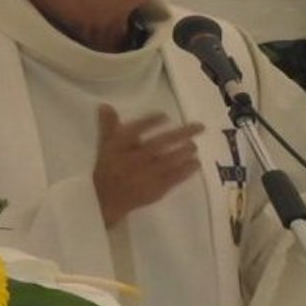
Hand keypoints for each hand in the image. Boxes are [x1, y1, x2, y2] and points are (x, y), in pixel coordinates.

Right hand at [93, 104, 204, 226]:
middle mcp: (134, 160)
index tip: (164, 116)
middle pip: (159, 144)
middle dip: (180, 134)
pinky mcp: (156, 189)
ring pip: (169, 161)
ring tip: (195, 145)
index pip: (136, 131)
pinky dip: (186, 171)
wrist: (106, 201)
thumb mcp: (106, 145)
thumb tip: (106, 105)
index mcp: (120, 147)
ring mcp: (146, 176)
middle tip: (200, 127)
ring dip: (185, 152)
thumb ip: (109, 125)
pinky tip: (196, 163)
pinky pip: (173, 178)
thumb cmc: (108, 169)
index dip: (150, 122)